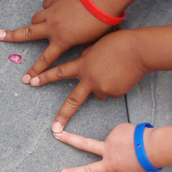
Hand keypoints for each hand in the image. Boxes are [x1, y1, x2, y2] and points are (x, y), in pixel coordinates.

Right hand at [0, 0, 114, 84]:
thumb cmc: (100, 24)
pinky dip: (48, 9)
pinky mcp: (56, 0)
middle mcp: (52, 27)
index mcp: (62, 40)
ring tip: (40, 24)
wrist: (102, 1)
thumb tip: (76, 47)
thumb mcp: (89, 42)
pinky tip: (54, 10)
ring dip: (36, 22)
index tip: (26, 79)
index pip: (45, 59)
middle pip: (27, 34)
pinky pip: (46, 5)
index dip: (35, 71)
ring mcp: (52, 12)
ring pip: (36, 18)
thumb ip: (77, 45)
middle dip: (11, 36)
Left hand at [30, 31, 146, 130]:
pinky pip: (112, 92)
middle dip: (63, 115)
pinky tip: (122, 75)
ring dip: (102, 85)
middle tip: (54, 129)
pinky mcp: (115, 93)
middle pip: (73, 100)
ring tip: (113, 70)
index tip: (32, 82)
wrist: (139, 50)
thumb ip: (85, 57)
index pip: (60, 72)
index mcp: (83, 65)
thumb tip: (82, 64)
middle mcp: (90, 79)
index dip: (45, 77)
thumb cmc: (118, 42)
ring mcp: (103, 88)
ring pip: (98, 92)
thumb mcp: (95, 46)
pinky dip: (115, 86)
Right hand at [55, 123, 151, 171]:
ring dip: (124, 142)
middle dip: (69, 139)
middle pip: (84, 144)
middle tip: (57, 133)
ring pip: (116, 140)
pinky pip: (123, 132)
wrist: (153, 147)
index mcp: (110, 164)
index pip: (89, 170)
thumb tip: (120, 164)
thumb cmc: (145, 164)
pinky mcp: (119, 127)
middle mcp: (107, 149)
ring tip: (137, 146)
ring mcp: (112, 137)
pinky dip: (130, 136)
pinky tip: (137, 139)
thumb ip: (122, 169)